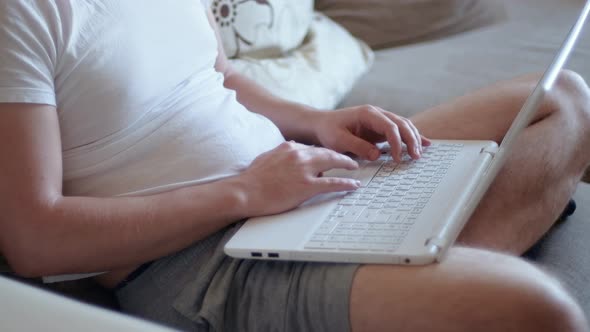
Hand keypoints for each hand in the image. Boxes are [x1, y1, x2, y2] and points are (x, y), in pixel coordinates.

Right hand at [237, 141, 359, 216]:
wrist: (245, 192)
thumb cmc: (251, 180)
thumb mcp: (266, 158)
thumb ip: (279, 153)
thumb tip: (287, 151)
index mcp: (288, 147)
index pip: (311, 148)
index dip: (322, 153)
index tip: (329, 156)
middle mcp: (298, 154)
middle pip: (326, 152)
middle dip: (340, 155)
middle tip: (349, 159)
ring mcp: (303, 170)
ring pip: (332, 163)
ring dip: (346, 165)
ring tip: (354, 168)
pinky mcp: (306, 186)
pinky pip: (332, 183)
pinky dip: (346, 183)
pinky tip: (354, 184)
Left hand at [311, 105, 430, 161]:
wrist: (321, 124)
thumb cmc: (328, 131)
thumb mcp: (338, 140)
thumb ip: (358, 146)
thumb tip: (377, 155)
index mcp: (368, 114)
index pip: (389, 126)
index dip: (397, 143)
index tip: (397, 158)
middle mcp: (377, 114)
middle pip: (402, 124)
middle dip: (411, 140)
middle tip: (415, 157)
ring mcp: (380, 120)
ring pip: (404, 126)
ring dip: (414, 139)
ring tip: (419, 155)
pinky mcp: (380, 128)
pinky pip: (400, 131)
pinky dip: (412, 137)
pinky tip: (425, 144)